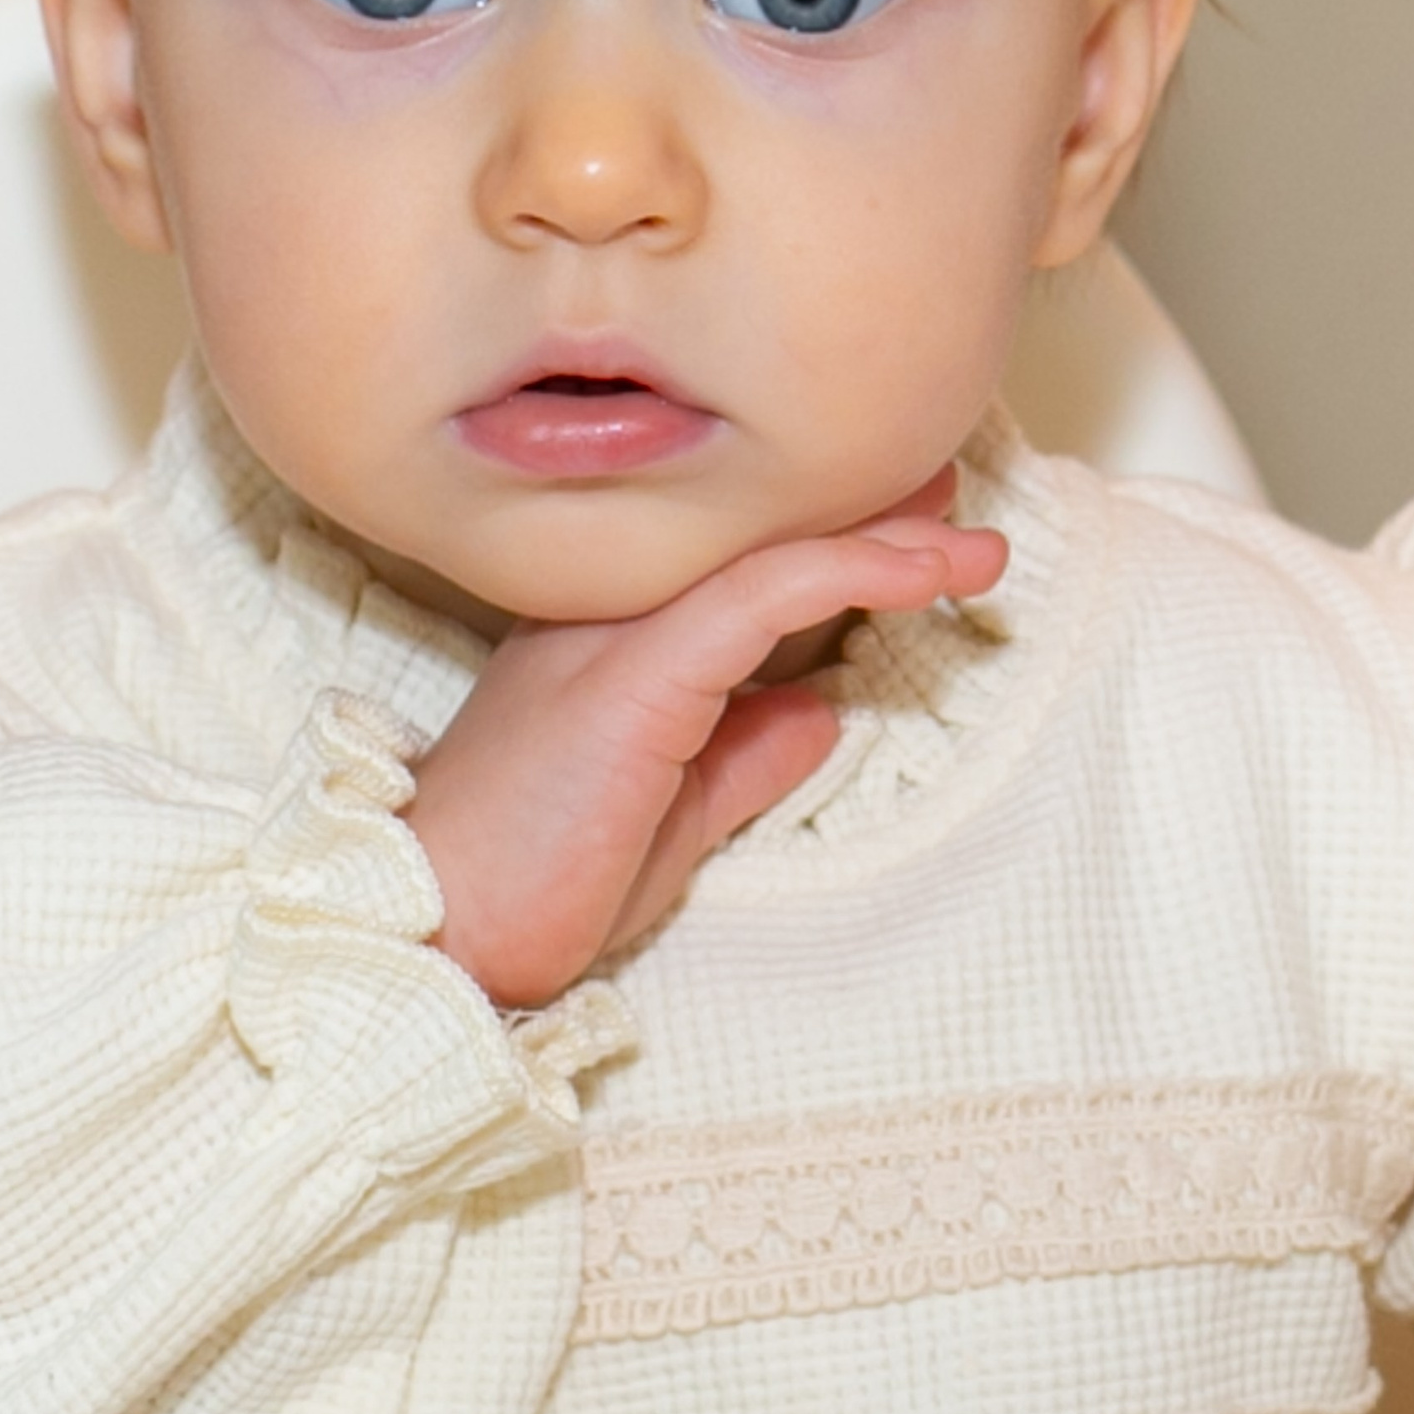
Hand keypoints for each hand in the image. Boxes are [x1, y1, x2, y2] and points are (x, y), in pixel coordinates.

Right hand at [403, 475, 1008, 1009]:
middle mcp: (610, 609)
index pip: (737, 562)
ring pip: (769, 549)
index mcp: (612, 635)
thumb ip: (743, 756)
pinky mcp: (638, 672)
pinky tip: (924, 573)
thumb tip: (818, 711)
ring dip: (886, 539)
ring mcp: (618, 631)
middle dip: (865, 512)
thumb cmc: (537, 879)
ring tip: (972, 542)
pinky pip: (762, 595)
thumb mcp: (672, 815)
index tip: (915, 525)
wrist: (441, 925)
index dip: (828, 535)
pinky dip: (854, 572)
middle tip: (950, 488)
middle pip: (757, 536)